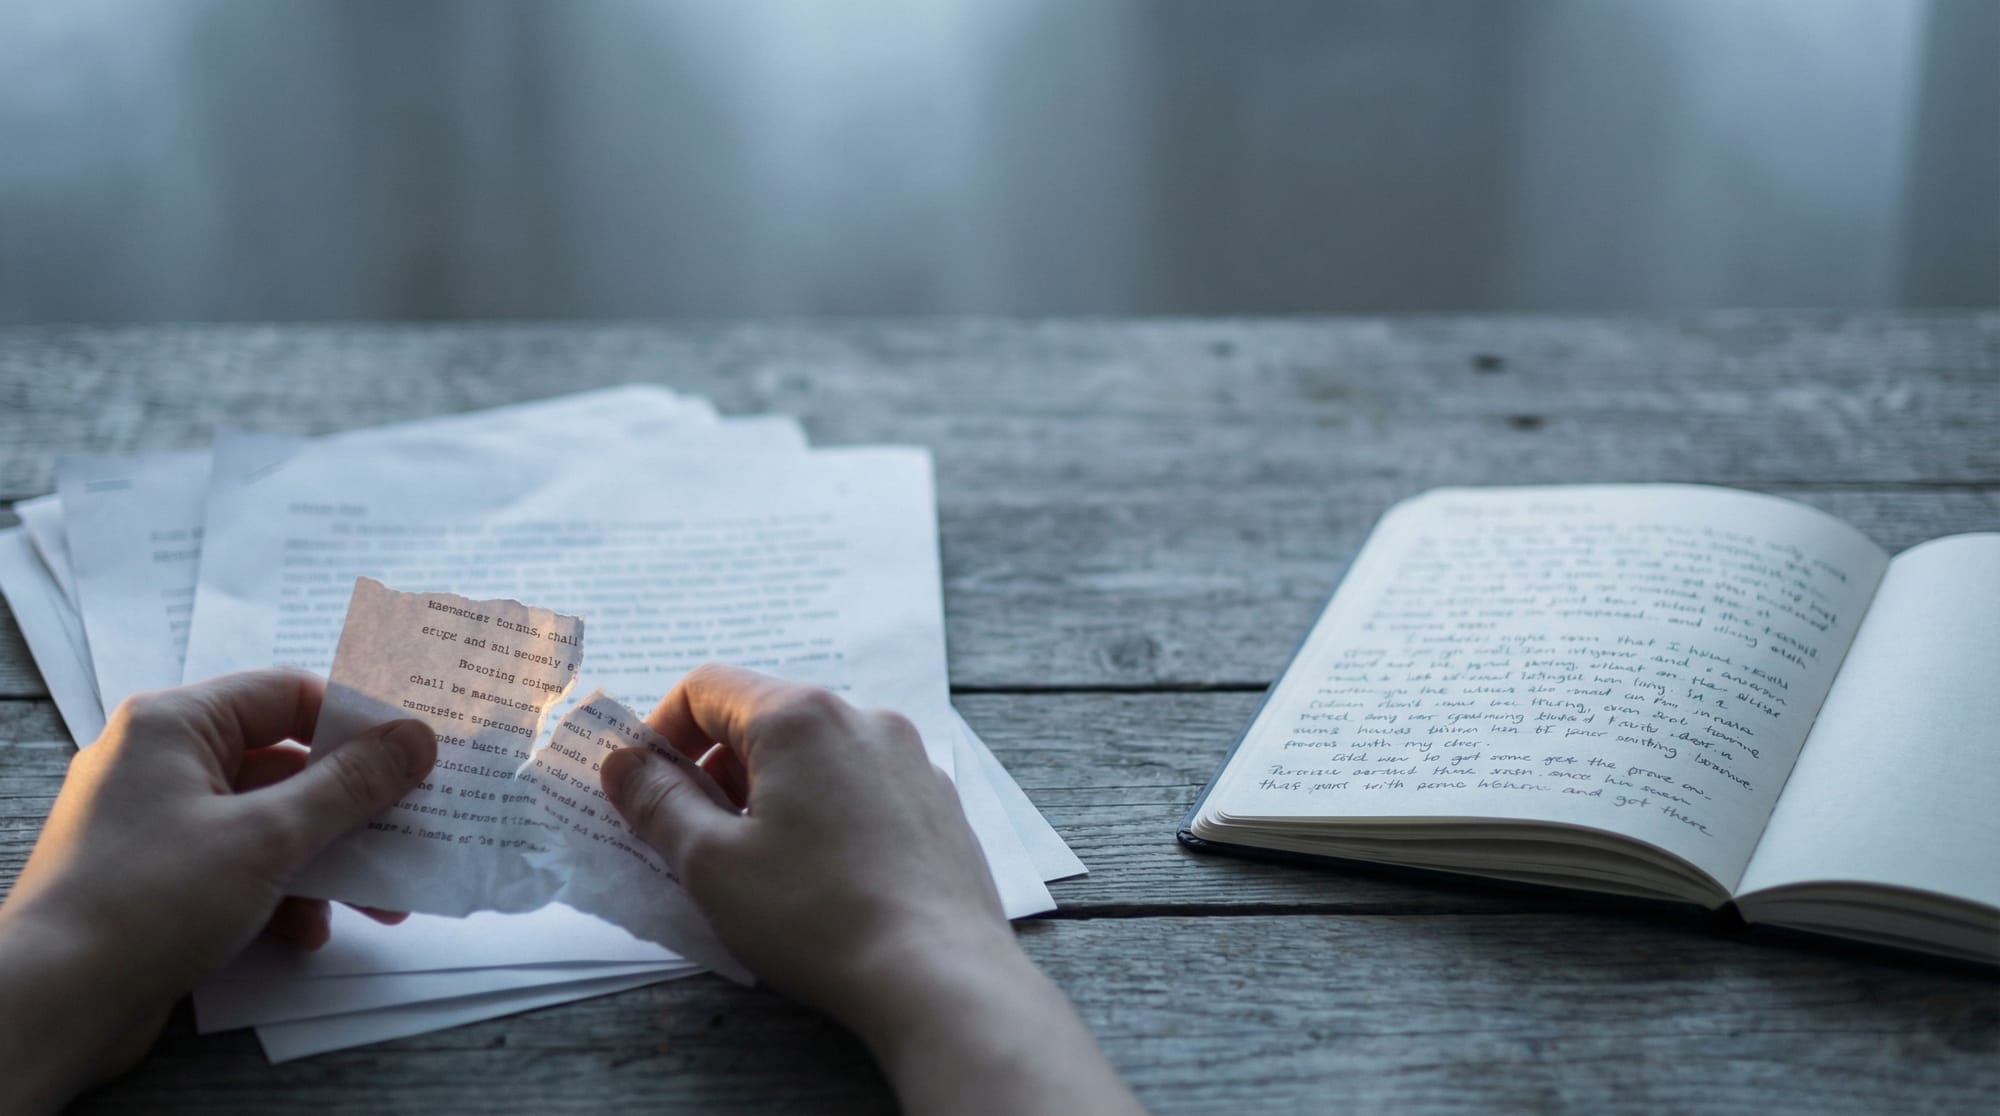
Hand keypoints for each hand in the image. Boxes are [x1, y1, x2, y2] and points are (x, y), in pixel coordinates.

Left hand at [0, 669, 436, 1111]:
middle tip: (411, 830)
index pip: (288, 694)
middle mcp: (161, 761)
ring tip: (379, 901)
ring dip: (326, 859)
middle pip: (284, 763)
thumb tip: (416, 738)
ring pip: (267, 821)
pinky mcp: (157, 878)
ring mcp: (156, 821)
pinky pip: (238, 865)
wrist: (52, 1003)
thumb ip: (350, 786)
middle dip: (352, 808)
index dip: (357, 723)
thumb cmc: (148, 901)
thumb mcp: (268, 837)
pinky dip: (280, 893)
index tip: (416, 757)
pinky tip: (307, 930)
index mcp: (175, 724)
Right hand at [600, 664, 1143, 1115]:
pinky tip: (823, 876)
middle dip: (717, 768)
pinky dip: (826, 810)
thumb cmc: (818, 917)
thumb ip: (657, 803)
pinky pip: (863, 786)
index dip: (660, 730)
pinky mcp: (938, 802)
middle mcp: (863, 719)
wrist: (939, 974)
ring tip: (759, 864)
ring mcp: (911, 759)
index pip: (708, 687)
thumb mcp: (711, 864)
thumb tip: (623, 763)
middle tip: (694, 836)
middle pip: (765, 718)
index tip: (644, 787)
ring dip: (772, 792)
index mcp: (801, 717)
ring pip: (817, 754)